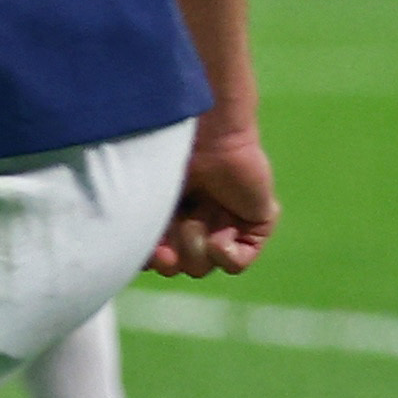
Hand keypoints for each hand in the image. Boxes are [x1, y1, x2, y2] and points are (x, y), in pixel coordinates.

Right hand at [152, 111, 276, 277]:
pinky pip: (239, 262)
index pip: (160, 256)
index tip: (152, 252)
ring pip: (205, 267)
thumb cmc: (167, 156)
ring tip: (194, 221)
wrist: (206, 131)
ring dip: (195, 250)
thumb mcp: (146, 198)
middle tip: (174, 231)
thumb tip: (144, 264)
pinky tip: (217, 240)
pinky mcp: (255, 222)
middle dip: (174, 257)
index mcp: (170, 211)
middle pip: (182, 267)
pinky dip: (226, 257)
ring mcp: (226, 222)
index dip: (154, 261)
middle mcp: (197, 219)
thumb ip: (141, 230)